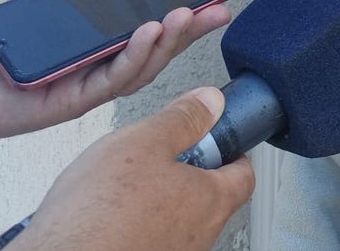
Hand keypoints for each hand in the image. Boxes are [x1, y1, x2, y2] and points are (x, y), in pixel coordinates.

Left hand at [0, 0, 231, 141]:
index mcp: (98, 45)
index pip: (150, 30)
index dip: (184, 15)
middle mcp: (98, 69)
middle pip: (156, 51)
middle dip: (189, 30)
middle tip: (217, 7)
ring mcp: (85, 88)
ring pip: (139, 69)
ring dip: (167, 42)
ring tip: (184, 16)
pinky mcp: (67, 104)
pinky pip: (107, 81)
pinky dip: (132, 56)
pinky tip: (146, 32)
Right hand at [16, 87, 254, 250]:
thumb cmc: (95, 215)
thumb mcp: (143, 143)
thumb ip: (183, 119)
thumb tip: (211, 103)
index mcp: (210, 202)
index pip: (244, 174)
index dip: (232, 150)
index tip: (215, 138)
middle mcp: (199, 238)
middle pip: (211, 197)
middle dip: (189, 172)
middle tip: (159, 157)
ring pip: (179, 220)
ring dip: (160, 199)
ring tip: (124, 186)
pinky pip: (151, 238)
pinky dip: (137, 222)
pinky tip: (107, 214)